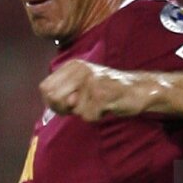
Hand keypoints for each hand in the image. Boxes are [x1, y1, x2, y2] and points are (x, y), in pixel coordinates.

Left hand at [38, 59, 158, 120]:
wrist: (138, 89)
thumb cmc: (106, 91)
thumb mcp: (80, 87)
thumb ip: (62, 94)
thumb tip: (51, 104)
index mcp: (72, 66)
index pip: (45, 88)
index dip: (52, 102)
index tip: (66, 105)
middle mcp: (80, 69)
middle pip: (54, 98)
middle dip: (66, 109)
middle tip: (83, 105)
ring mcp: (91, 80)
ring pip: (73, 109)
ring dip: (86, 112)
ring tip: (99, 103)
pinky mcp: (101, 94)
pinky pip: (88, 116)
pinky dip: (97, 116)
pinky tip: (107, 106)